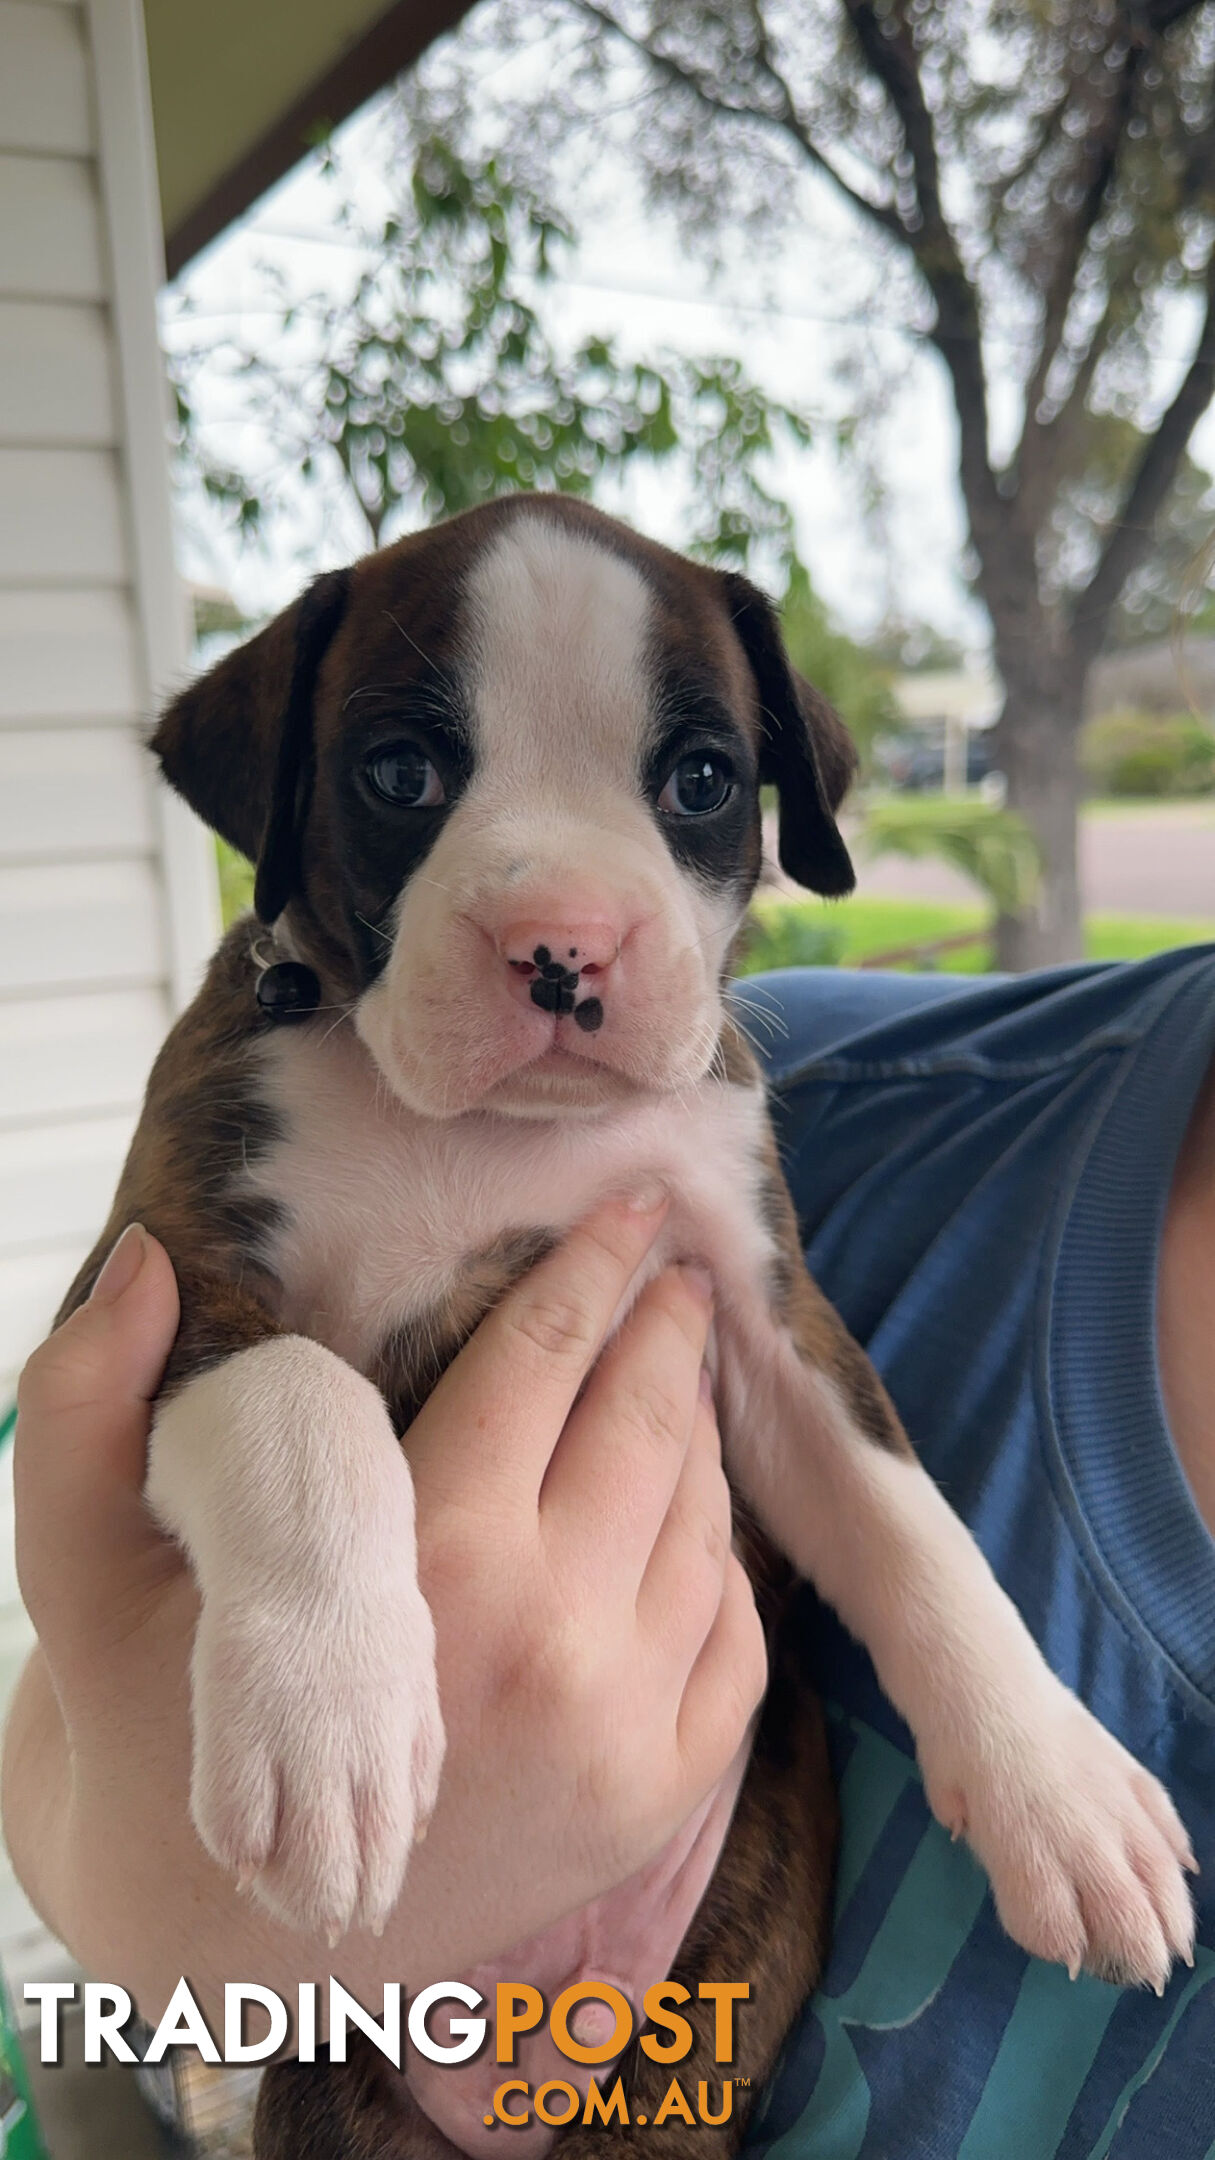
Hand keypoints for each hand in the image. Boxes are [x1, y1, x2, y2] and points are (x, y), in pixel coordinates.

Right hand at [3, 1195, 764, 2030]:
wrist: (221, 1946)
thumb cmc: (156, 1731)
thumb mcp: (80, 1567)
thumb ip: (83, 1404)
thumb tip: (146, 1260)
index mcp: (423, 1567)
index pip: (539, 1363)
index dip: (589, 1267)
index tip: (633, 1205)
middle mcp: (549, 1644)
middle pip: (646, 1431)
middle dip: (669, 1331)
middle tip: (681, 1271)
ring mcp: (620, 1734)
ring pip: (705, 1528)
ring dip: (700, 1432)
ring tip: (682, 1368)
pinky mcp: (655, 1801)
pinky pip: (736, 1640)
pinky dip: (726, 1559)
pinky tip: (696, 1511)